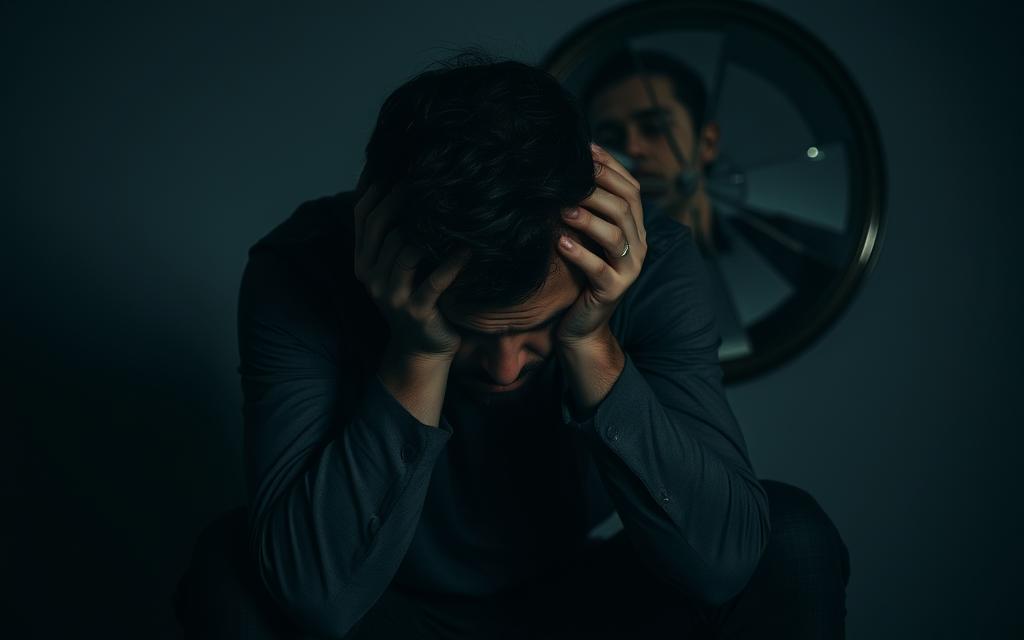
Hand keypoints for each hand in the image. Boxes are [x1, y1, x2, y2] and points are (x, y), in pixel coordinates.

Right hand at [353, 180, 470, 360]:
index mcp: (363, 260)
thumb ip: (393, 233)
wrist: (423, 348)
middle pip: (381, 226)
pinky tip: (467, 250)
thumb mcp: (397, 265)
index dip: (378, 186)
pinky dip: (452, 263)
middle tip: (427, 179)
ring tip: (449, 209)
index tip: (400, 165)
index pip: (362, 214)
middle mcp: (371, 276)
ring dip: (426, 229)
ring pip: (403, 249)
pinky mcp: (416, 310)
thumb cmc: (415, 296)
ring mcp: (391, 295)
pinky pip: (434, 281)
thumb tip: (399, 183)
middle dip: (402, 199)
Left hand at [555, 143, 647, 345]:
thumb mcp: (588, 236)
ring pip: (615, 235)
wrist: (583, 324)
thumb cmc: (581, 274)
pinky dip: (580, 254)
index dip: (610, 168)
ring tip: (563, 211)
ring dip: (588, 219)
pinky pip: (599, 269)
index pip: (631, 189)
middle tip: (568, 180)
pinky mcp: (613, 290)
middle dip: (597, 189)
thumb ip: (589, 207)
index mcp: (635, 228)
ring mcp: (629, 269)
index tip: (585, 151)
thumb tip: (574, 165)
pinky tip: (561, 243)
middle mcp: (638, 246)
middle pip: (624, 208)